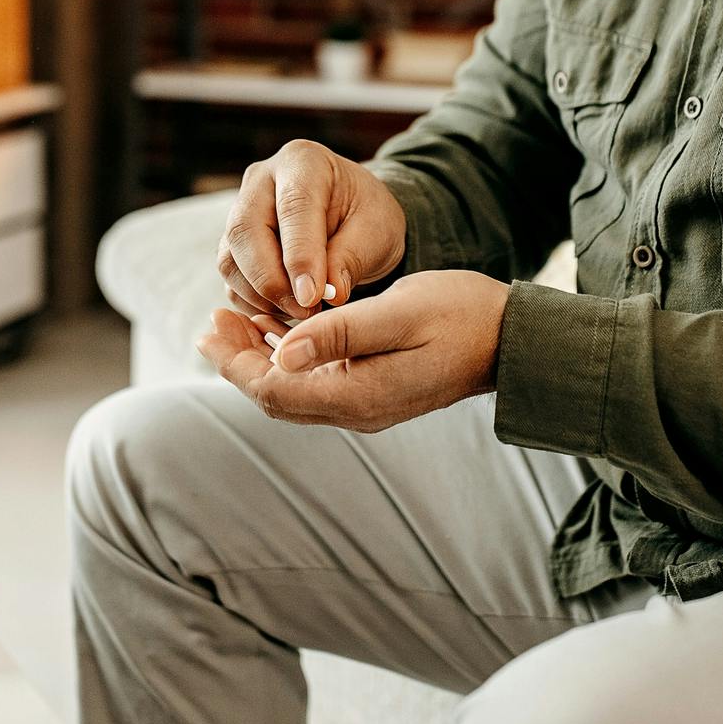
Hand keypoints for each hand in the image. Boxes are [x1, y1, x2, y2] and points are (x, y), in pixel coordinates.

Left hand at [195, 270, 508, 432]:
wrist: (511, 339)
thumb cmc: (459, 315)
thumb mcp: (398, 312)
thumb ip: (339, 332)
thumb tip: (282, 352)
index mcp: (357, 396)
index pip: (273, 390)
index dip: (234, 362)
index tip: (211, 326)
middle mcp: (357, 411)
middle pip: (277, 396)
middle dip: (238, 360)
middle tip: (213, 320)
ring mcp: (366, 405)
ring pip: (294, 390)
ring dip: (260, 358)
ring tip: (232, 320)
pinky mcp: (374, 392)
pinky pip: (316, 382)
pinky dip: (289, 358)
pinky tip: (277, 329)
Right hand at [217, 140, 406, 322]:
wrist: (352, 217)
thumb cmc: (366, 216)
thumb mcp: (375, 231)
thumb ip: (351, 258)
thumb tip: (329, 294)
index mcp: (303, 162)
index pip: (293, 207)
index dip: (299, 256)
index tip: (312, 297)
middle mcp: (261, 180)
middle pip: (245, 231)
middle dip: (272, 280)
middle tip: (306, 311)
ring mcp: (241, 209)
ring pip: (230, 258)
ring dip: (261, 295)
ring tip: (301, 312)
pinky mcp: (233, 242)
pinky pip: (230, 277)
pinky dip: (253, 301)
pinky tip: (286, 310)